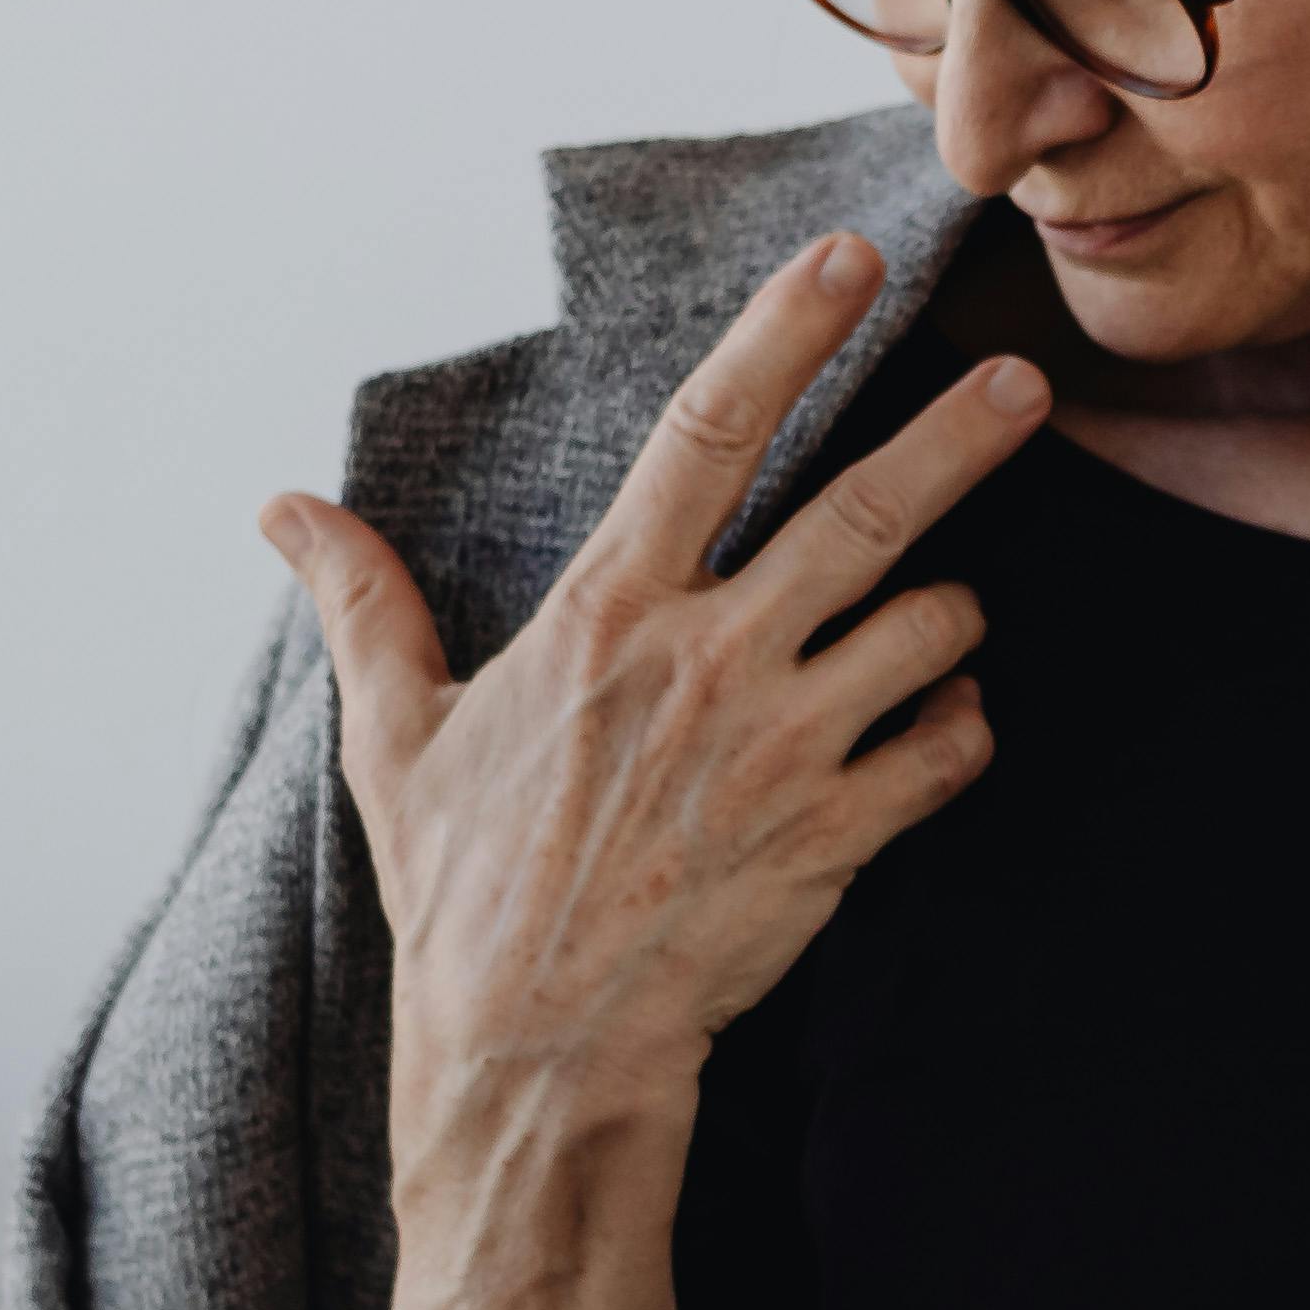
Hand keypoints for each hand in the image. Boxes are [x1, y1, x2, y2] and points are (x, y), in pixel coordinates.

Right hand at [265, 230, 1045, 1171]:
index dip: (784, 333)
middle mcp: (708, 665)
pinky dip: (962, 723)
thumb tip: (282, 508)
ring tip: (942, 618)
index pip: (707, 433)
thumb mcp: (394, 737)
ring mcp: (784, 750)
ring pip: (929, 629)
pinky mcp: (836, 835)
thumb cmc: (462, 890)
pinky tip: (941, 722)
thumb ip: (362, 604)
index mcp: (607, 616)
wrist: (538, 1049)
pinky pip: (949, 747)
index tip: (849, 260)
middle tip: (1027, 382)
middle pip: (863, 516)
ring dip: (952, 612)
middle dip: (957, 438)